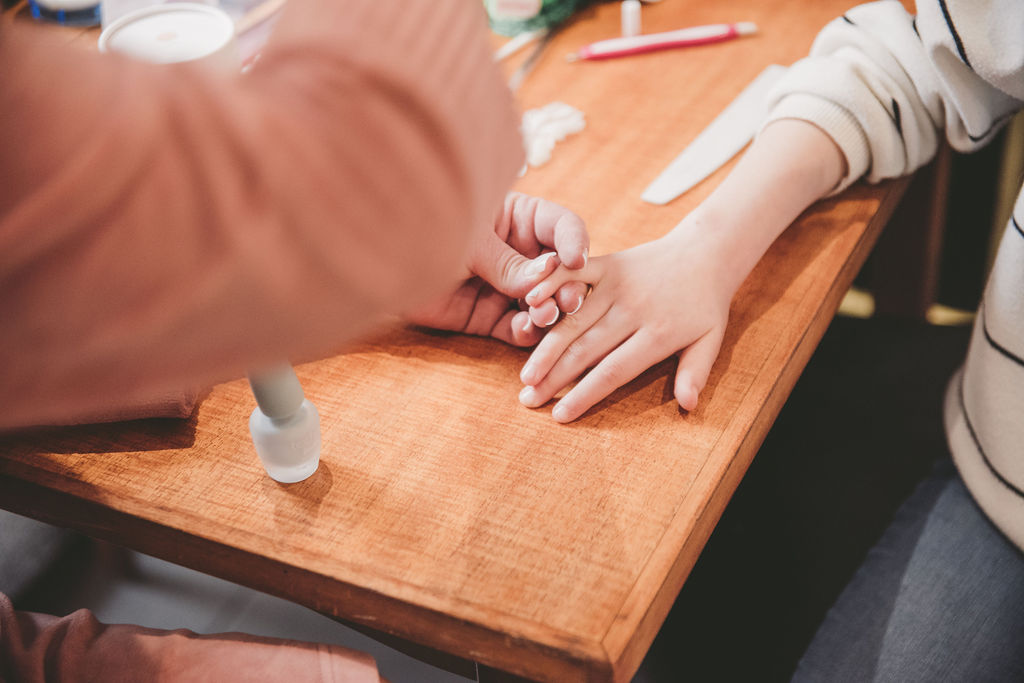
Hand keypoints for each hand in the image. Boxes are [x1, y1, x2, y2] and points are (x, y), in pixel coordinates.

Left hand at [407, 192, 589, 344]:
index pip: (561, 226)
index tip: (577, 261)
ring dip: (550, 311)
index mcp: (520, 219)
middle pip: (560, 271)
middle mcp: (520, 254)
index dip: (575, 242)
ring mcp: (507, 288)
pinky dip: (526, 332)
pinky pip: (518, 328)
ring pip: (544, 303)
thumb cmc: (420, 230)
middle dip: (567, 285)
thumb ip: (505, 262)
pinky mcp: (490, 318)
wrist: (376, 265)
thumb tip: (546, 276)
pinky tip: (527, 330)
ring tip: (545, 316)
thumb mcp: (467, 242)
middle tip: (568, 300)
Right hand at [517, 224, 736, 421]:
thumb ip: (696, 372)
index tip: (559, 415)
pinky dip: (550, 284)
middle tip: (528, 401)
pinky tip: (527, 302)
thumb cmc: (705, 304)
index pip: (612, 372)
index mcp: (658, 334)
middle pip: (585, 350)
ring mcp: (617, 285)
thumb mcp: (711, 340)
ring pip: (573, 321)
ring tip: (525, 376)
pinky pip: (574, 273)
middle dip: (554, 379)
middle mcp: (633, 310)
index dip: (584, 395)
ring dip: (545, 348)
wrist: (706, 252)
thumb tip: (689, 405)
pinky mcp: (607, 263)